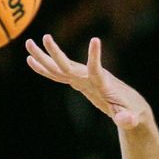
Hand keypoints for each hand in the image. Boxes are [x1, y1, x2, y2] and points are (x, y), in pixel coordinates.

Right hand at [25, 35, 150, 129]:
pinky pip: (57, 74)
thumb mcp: (130, 118)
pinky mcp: (77, 81)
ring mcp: (82, 77)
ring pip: (58, 66)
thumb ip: (127, 119)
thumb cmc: (131, 112)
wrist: (129, 105)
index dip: (95, 57)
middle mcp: (89, 76)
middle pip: (68, 65)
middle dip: (56, 53)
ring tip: (28, 43)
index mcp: (102, 83)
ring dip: (44, 56)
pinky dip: (44, 69)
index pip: (96, 69)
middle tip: (44, 38)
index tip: (95, 40)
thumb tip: (127, 120)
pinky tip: (31, 61)